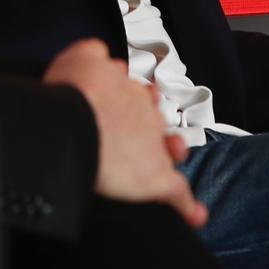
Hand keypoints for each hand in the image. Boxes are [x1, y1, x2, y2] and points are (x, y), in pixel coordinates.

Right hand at [43, 39, 206, 227]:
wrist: (76, 123)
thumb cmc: (72, 93)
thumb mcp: (79, 57)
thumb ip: (93, 53)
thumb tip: (101, 55)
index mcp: (127, 86)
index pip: (135, 90)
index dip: (128, 98)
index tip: (118, 104)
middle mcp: (146, 112)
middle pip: (155, 116)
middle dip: (150, 122)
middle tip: (135, 133)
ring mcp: (154, 144)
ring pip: (171, 146)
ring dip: (172, 150)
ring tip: (172, 155)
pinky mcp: (156, 177)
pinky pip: (177, 193)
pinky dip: (187, 205)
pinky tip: (196, 214)